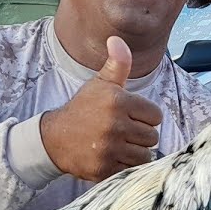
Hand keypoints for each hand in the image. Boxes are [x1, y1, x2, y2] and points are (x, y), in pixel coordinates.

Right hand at [40, 36, 162, 182]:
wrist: (54, 138)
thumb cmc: (83, 109)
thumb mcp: (100, 84)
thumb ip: (117, 64)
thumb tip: (118, 40)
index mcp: (117, 101)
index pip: (156, 116)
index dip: (145, 117)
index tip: (130, 116)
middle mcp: (114, 125)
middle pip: (152, 137)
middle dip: (141, 135)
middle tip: (122, 131)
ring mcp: (109, 148)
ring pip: (145, 155)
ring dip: (135, 152)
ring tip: (119, 144)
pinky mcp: (105, 169)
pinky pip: (132, 169)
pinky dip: (126, 166)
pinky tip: (113, 157)